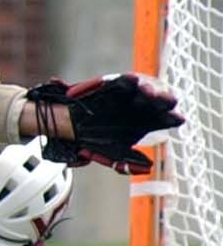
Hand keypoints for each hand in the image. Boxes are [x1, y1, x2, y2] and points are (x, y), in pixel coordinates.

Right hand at [28, 73, 181, 175]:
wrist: (70, 127)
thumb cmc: (94, 140)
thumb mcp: (113, 155)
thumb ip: (129, 163)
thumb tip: (149, 166)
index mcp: (147, 124)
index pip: (167, 119)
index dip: (173, 118)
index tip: (176, 119)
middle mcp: (141, 108)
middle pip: (161, 101)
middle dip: (165, 100)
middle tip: (165, 103)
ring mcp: (128, 96)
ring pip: (146, 87)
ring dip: (150, 88)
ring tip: (147, 92)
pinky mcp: (113, 86)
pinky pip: (125, 80)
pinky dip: (130, 79)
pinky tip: (134, 81)